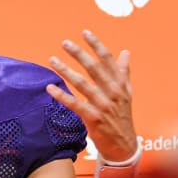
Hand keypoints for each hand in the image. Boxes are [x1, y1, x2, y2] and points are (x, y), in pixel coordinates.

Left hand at [46, 30, 137, 161]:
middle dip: (78, 54)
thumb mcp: (127, 93)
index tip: (84, 32)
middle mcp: (112, 92)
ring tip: (52, 60)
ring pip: (81, 83)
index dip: (96, 44)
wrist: (123, 145)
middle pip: (93, 68)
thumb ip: (124, 72)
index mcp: (120, 84)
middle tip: (64, 43)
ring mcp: (102, 105)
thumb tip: (125, 52)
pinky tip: (50, 88)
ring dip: (65, 70)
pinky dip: (61, 95)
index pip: (108, 59)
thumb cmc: (122, 116)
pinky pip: (74, 104)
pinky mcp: (92, 118)